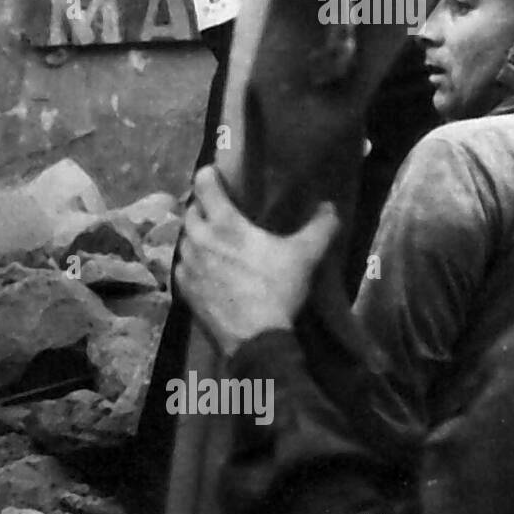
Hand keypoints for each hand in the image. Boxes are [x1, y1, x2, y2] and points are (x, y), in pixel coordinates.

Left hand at [175, 166, 340, 356]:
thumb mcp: (305, 257)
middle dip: (202, 207)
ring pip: (184, 239)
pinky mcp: (182, 288)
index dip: (208, 175)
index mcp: (224, 224)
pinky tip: (205, 269)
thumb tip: (330, 206)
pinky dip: (191, 262)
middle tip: (218, 211)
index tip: (214, 175)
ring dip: (196, 235)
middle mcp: (199, 239)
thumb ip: (320, 227)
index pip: (203, 184)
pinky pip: (182, 266)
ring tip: (213, 240)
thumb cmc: (277, 290)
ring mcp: (187, 264)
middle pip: (191, 211)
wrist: (254, 338)